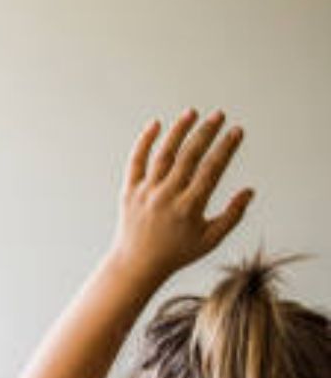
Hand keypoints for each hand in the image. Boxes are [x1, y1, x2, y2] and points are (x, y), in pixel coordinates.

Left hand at [110, 109, 252, 280]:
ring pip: (163, 154)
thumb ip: (232, 215)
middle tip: (220, 115)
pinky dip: (144, 142)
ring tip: (192, 113)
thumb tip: (249, 191)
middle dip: (206, 132)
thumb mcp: (210, 240)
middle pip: (189, 156)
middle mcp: (167, 196)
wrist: (136, 264)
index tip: (237, 131)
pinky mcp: (129, 191)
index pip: (212, 169)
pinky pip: (136, 162)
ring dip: (178, 131)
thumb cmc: (177, 253)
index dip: (226, 148)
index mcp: (189, 207)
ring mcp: (146, 192)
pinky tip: (156, 125)